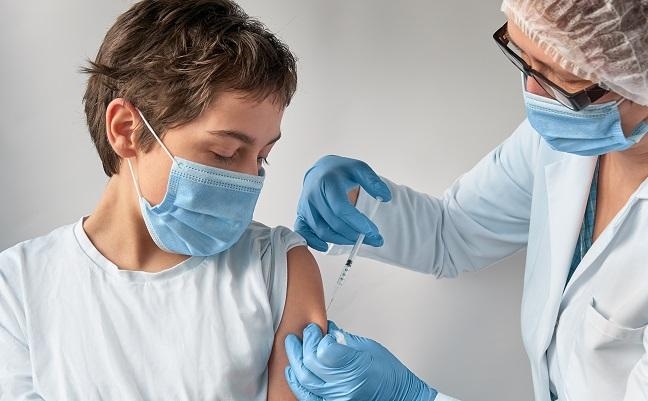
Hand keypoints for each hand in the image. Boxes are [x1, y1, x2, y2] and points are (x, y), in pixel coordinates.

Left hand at [284, 321, 436, 400]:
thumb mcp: (369, 347)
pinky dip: (297, 383)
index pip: (324, 350)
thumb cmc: (389, 374)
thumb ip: (344, 339)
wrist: (400, 397)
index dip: (318, 337)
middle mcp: (344, 387)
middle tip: (302, 334)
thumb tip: (326, 330)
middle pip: (311, 363)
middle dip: (303, 345)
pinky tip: (293, 370)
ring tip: (293, 346)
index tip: (319, 330)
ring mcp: (337, 399)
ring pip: (304, 380)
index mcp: (356, 367)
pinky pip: (307, 397)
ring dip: (295, 361)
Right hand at [295, 155, 391, 250]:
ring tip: (359, 240)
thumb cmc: (341, 171)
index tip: (374, 231)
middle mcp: (313, 195)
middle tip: (373, 239)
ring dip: (343, 240)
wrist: (321, 170)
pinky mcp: (301, 215)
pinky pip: (305, 233)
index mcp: (328, 182)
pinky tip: (327, 246)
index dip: (358, 223)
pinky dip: (315, 243)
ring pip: (323, 232)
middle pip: (334, 223)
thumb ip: (373, 181)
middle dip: (355, 235)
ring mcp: (305, 206)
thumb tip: (385, 197)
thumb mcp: (359, 169)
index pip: (342, 209)